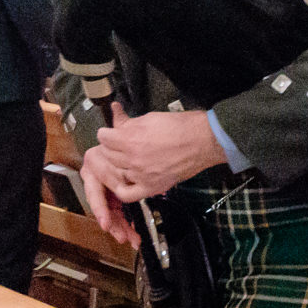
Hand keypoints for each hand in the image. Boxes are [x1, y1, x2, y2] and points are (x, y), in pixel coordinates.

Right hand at [78, 152, 136, 246]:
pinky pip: (118, 212)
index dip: (101, 210)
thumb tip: (119, 182)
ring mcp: (106, 191)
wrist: (140, 143)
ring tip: (131, 239)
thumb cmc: (123, 144)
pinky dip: (126, 222)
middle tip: (123, 236)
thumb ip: (116, 171)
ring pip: (111, 213)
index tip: (106, 223)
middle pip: (103, 208)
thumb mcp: (117, 157)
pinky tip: (133, 232)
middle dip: (114, 225)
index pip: (94, 195)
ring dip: (121, 227)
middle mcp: (97, 182)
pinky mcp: (114, 196)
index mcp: (93, 171)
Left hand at [95, 105, 226, 202]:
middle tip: (118, 145)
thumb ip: (129, 121)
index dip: (107, 133)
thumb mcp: (150, 117)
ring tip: (125, 159)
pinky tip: (125, 179)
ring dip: (117, 165)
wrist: (203, 141)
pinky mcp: (151, 187)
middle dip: (110, 148)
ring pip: (115, 172)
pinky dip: (122, 188)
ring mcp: (141, 175)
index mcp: (131, 139)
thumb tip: (116, 114)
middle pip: (107, 155)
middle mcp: (133, 159)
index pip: (104, 138)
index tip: (110, 133)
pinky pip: (127, 193)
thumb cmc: (181, 127)